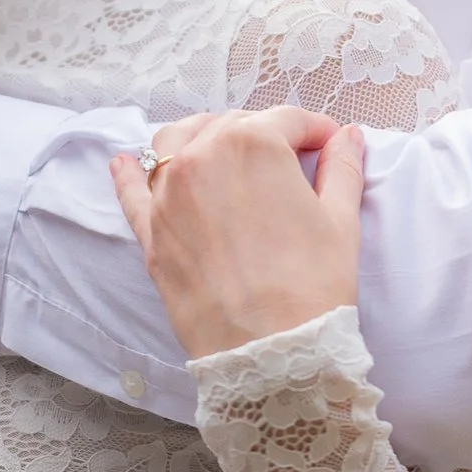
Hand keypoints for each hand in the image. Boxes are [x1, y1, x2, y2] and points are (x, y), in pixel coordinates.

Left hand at [110, 108, 361, 360]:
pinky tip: (123, 162)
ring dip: (202, 138)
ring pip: (177, 143)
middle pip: (234, 126)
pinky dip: (129, 173)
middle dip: (266, 135)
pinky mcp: (151, 233)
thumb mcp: (341, 221)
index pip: (289, 120)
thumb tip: (348, 137)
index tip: (330, 144)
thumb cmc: (313, 286)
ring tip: (224, 154)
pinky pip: (133, 192)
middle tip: (291, 160)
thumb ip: (342, 168)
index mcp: (253, 143)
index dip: (316, 131)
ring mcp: (168, 194)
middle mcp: (201, 156)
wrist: (272, 351)